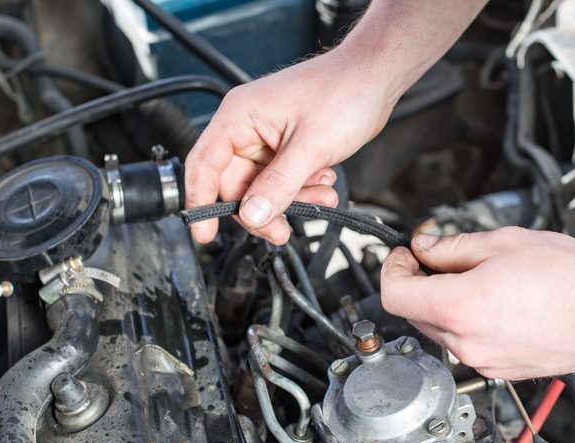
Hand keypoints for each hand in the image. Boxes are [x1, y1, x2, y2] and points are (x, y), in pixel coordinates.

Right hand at [184, 49, 397, 243]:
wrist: (375, 78)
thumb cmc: (344, 91)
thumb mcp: (310, 147)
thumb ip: (279, 185)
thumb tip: (253, 215)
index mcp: (239, 116)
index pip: (204, 165)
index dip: (200, 202)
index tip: (205, 233)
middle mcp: (247, 126)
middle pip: (235, 185)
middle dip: (262, 209)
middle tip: (282, 229)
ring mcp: (266, 137)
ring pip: (262, 188)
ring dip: (290, 200)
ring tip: (320, 198)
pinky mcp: (286, 146)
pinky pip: (282, 180)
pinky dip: (302, 190)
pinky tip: (323, 184)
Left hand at [380, 227, 574, 378]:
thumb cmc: (572, 279)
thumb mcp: (503, 243)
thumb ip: (452, 248)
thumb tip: (424, 248)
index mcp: (458, 308)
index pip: (394, 295)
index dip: (392, 269)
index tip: (404, 256)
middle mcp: (465, 343)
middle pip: (414, 314)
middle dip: (419, 283)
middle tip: (439, 258)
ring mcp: (482, 361)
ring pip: (440, 331)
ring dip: (444, 304)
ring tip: (478, 278)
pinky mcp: (499, 370)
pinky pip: (467, 344)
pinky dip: (468, 323)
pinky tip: (497, 301)